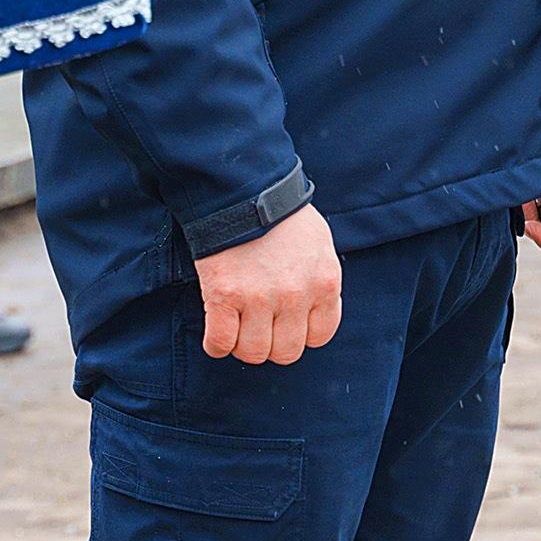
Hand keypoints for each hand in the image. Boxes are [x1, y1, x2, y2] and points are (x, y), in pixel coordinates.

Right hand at [193, 204, 342, 365]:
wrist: (242, 188)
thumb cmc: (281, 213)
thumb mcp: (319, 244)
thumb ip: (320, 279)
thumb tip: (314, 308)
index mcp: (324, 282)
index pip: (320, 337)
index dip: (301, 334)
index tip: (287, 323)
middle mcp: (296, 295)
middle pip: (286, 352)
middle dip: (272, 344)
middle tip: (260, 327)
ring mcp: (259, 298)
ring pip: (253, 353)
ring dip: (243, 345)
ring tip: (237, 326)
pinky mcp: (224, 296)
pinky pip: (220, 343)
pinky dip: (216, 343)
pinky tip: (217, 329)